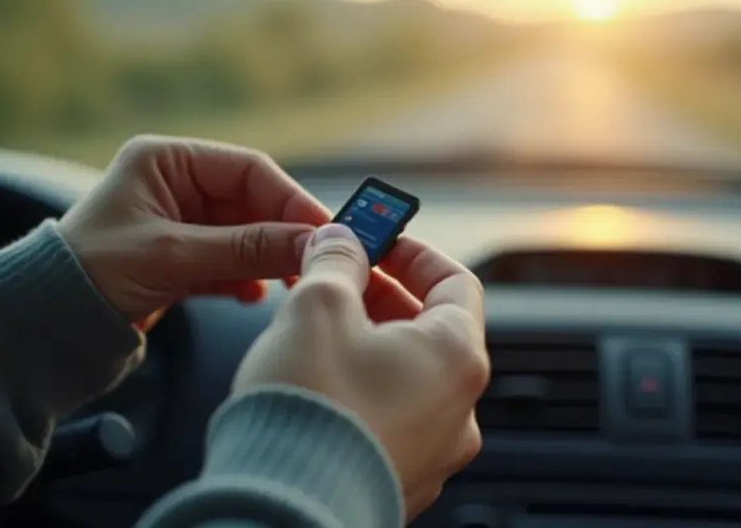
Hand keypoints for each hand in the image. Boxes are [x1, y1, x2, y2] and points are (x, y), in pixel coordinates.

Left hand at [58, 135, 328, 324]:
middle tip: (316, 261)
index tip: (325, 229)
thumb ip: (246, 248)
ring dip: (267, 260)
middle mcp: (176, 186)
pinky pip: (229, 262)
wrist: (43, 326)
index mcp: (167, 161)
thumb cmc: (90, 274)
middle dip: (282, 234)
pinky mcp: (181, 260)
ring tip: (288, 283)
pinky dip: (245, 278)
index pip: (249, 170)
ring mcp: (180, 225)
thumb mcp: (173, 256)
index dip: (291, 199)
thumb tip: (313, 242)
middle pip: (252, 204)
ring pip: (245, 236)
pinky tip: (251, 295)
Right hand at [233, 223, 489, 519]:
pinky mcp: (398, 481)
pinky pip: (390, 421)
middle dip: (383, 298)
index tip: (379, 239)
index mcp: (456, 358)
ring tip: (318, 333)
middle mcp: (458, 410)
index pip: (456, 282)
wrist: (281, 509)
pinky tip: (319, 387)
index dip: (414, 253)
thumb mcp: (317, 306)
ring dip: (370, 346)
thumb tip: (341, 241)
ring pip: (408, 378)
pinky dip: (363, 393)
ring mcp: (432, 453)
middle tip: (337, 280)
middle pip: (432, 331)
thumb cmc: (310, 411)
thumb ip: (336, 262)